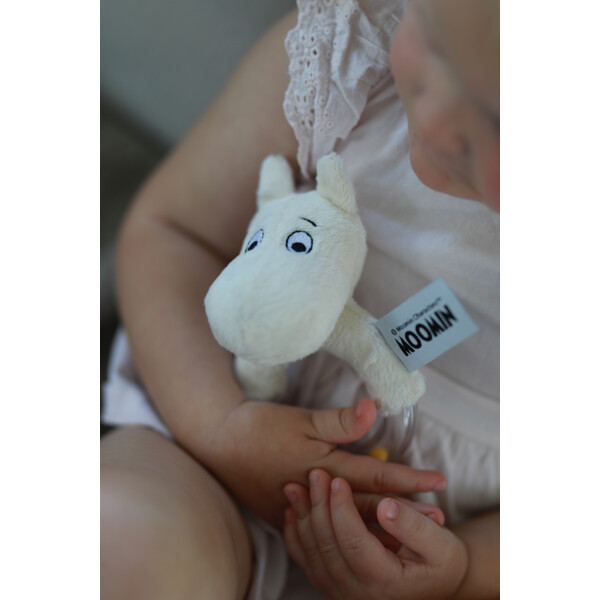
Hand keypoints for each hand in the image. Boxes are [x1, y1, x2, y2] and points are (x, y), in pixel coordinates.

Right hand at [209, 398, 445, 526]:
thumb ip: (339, 421)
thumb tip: (374, 408)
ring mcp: (302, 510)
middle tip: (437, 521)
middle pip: (369, 508)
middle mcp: (318, 496)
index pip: (377, 478)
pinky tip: (359, 535)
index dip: (410, 480)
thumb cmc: (260, 427)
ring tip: (407, 532)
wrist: (219, 442)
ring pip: (349, 522)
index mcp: (325, 470)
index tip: (438, 481)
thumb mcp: (301, 419)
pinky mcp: (287, 513)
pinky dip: (349, 531)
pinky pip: (326, 528)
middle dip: (405, 513)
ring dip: (381, 525)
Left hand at [283, 469, 467, 599]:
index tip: (338, 480)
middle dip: (318, 506)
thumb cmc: (441, 560)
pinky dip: (295, 535)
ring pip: (312, 554)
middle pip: (328, 547)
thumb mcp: (440, 543)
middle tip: (314, 472)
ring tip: (293, 486)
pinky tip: (291, 511)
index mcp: (385, 581)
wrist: (436, 581)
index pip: (355, 544)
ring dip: (301, 517)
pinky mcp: (332, 584)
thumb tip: (386, 505)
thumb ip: (413, 525)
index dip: (343, 510)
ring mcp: (341, 591)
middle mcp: (358, 593)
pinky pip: (306, 561)